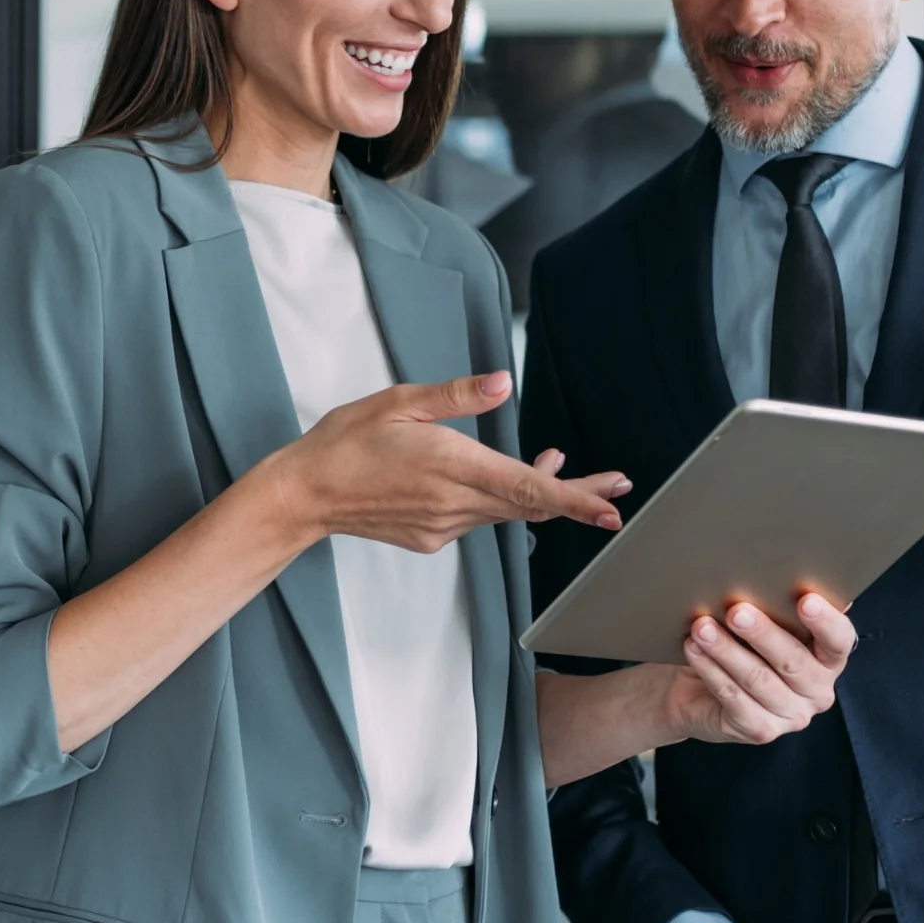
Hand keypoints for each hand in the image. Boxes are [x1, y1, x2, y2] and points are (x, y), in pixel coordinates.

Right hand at [273, 372, 628, 553]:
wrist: (306, 493)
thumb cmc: (346, 442)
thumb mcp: (399, 400)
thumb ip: (456, 396)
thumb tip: (502, 384)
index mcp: (451, 465)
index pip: (528, 489)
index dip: (575, 500)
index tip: (610, 510)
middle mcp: (454, 503)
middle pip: (531, 506)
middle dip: (577, 496)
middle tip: (616, 488)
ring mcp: (443, 526)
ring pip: (504, 511)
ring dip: (534, 491)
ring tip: (561, 465)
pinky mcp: (431, 538)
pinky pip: (475, 518)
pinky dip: (496, 500)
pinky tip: (494, 479)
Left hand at [662, 594, 855, 746]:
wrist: (698, 690)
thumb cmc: (740, 645)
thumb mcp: (763, 622)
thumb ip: (779, 605)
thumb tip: (782, 569)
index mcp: (829, 659)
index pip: (839, 640)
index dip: (825, 622)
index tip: (805, 599)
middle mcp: (817, 691)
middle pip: (793, 661)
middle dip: (762, 633)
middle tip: (735, 610)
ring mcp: (791, 715)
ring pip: (758, 679)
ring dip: (726, 650)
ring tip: (702, 627)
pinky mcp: (761, 730)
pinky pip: (733, 698)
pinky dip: (711, 670)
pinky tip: (694, 650)